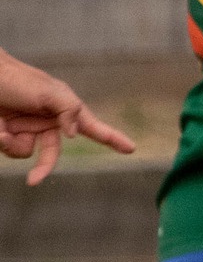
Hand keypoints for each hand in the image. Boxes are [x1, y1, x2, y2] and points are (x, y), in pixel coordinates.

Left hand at [0, 53, 135, 183]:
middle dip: (42, 167)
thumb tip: (74, 136)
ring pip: (27, 153)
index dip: (113, 139)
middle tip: (33, 181)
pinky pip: (10, 149)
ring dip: (12, 143)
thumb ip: (69, 111)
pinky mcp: (9, 134)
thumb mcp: (49, 92)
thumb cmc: (18, 80)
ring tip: (2, 127)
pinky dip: (2, 141)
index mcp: (65, 110)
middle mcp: (48, 123)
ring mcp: (28, 129)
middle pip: (52, 154)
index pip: (94, 128)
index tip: (131, 149)